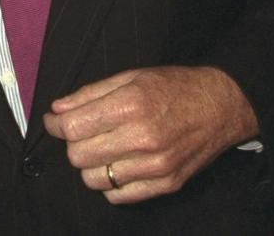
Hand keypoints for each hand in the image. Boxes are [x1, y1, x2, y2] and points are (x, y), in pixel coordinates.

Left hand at [43, 66, 258, 204]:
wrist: (220, 106)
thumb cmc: (172, 87)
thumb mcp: (129, 77)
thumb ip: (90, 94)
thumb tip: (58, 109)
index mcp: (130, 106)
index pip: (73, 127)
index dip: (55, 124)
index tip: (54, 121)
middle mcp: (142, 139)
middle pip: (79, 156)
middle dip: (72, 143)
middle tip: (80, 132)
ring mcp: (156, 166)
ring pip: (94, 180)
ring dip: (90, 164)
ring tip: (101, 147)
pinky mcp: (167, 184)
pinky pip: (119, 196)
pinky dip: (110, 182)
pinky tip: (117, 163)